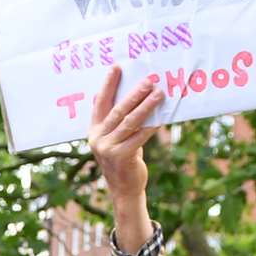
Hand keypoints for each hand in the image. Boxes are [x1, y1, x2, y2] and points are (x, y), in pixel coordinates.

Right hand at [86, 66, 163, 196]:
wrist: (124, 189)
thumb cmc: (123, 159)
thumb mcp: (114, 139)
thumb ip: (115, 122)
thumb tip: (128, 97)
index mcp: (93, 130)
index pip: (100, 103)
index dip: (108, 85)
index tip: (116, 67)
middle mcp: (97, 138)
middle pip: (118, 110)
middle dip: (134, 93)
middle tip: (149, 81)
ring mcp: (108, 148)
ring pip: (130, 122)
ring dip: (146, 106)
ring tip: (159, 94)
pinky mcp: (121, 156)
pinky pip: (140, 136)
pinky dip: (152, 125)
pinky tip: (162, 117)